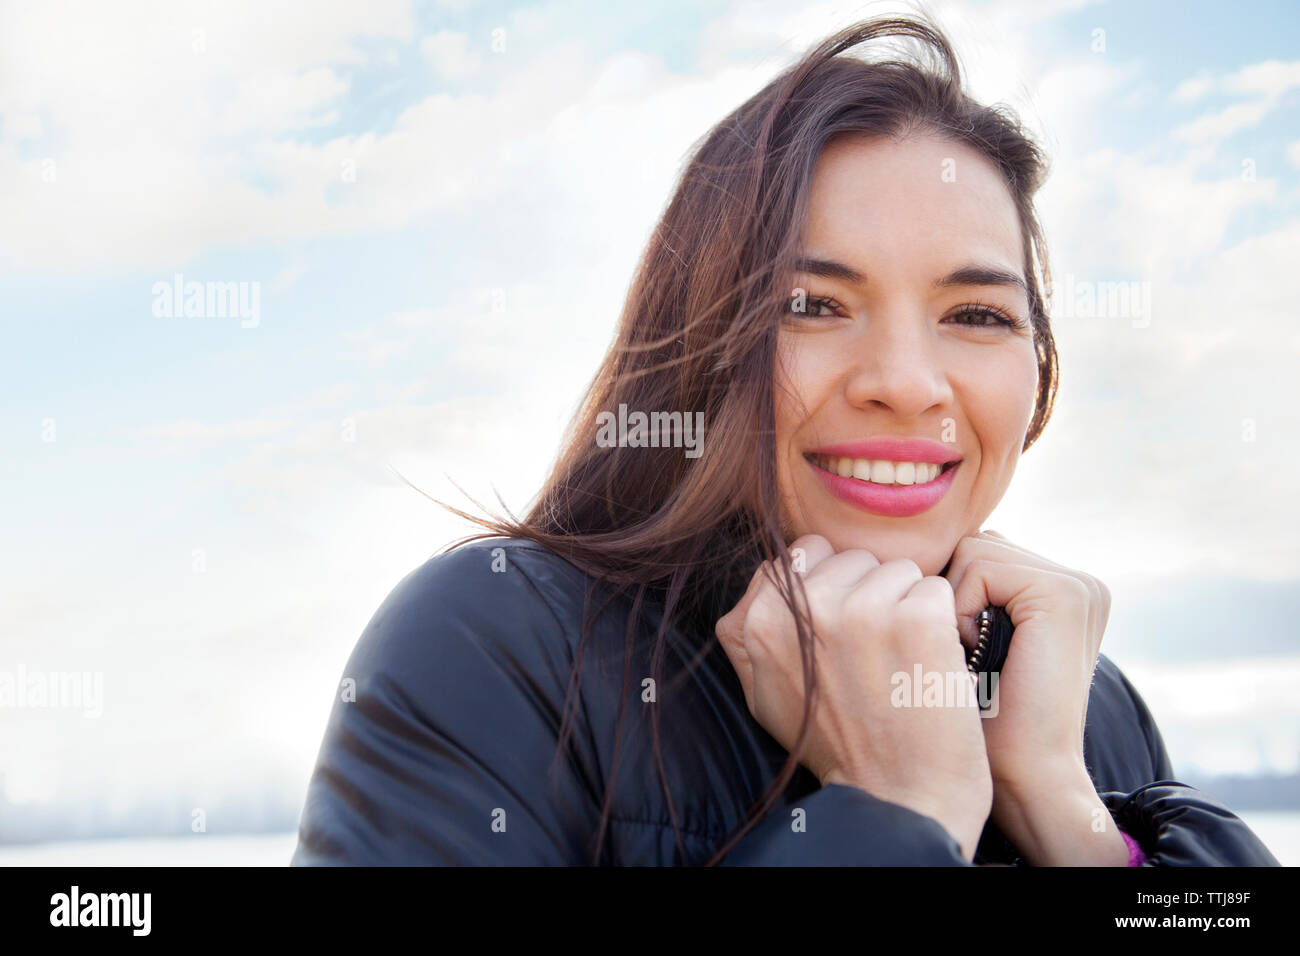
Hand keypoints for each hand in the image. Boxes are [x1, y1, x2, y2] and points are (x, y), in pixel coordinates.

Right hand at [715, 534, 992, 860]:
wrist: (898, 798)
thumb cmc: (834, 746)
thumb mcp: (764, 694)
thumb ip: (750, 631)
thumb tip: (766, 572)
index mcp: (762, 620)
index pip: (807, 553)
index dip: (834, 587)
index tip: (844, 635)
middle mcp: (807, 606)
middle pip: (855, 558)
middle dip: (870, 595)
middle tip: (874, 657)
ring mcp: (863, 609)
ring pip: (898, 571)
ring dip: (907, 609)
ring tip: (900, 665)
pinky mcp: (917, 618)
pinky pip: (935, 590)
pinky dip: (941, 624)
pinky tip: (928, 666)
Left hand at [943, 530, 1126, 864]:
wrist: (1021, 776)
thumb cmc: (979, 719)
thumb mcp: (971, 641)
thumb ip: (966, 590)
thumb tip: (908, 553)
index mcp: (1060, 590)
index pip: (978, 552)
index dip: (948, 595)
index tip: (961, 651)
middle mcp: (1076, 581)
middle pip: (974, 545)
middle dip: (950, 596)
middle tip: (966, 655)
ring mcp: (1077, 584)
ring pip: (972, 552)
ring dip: (952, 605)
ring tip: (973, 656)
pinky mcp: (1064, 594)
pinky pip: (979, 569)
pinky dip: (961, 609)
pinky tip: (976, 652)